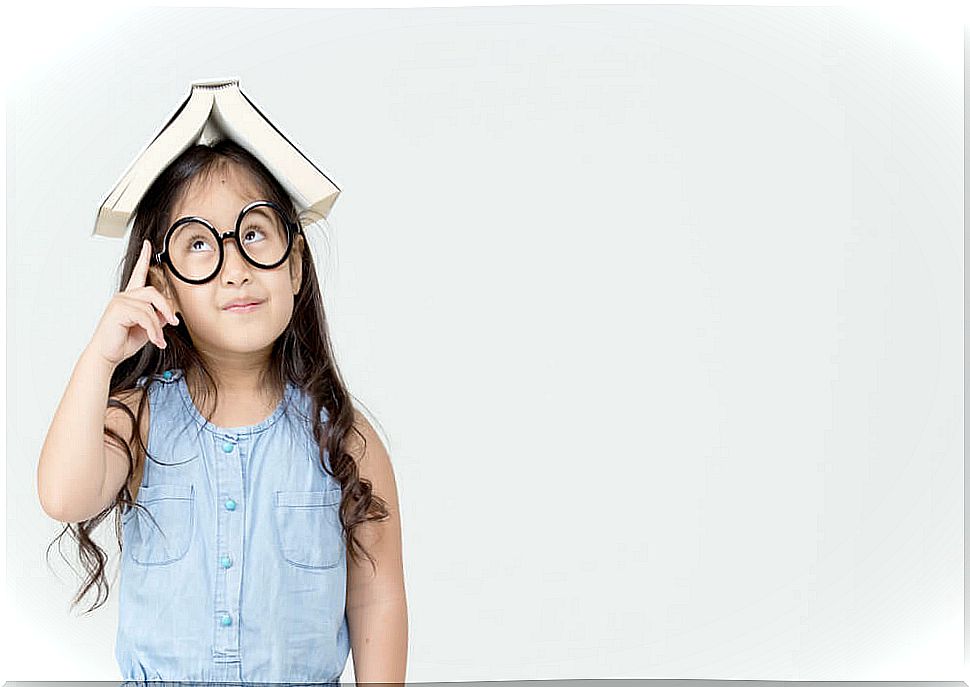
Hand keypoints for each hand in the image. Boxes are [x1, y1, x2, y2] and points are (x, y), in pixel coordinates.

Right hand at [87, 240, 179, 368]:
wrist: (107, 355)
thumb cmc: (123, 341)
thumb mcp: (147, 328)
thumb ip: (158, 317)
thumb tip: (170, 312)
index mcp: (129, 297)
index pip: (137, 273)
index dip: (143, 258)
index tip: (147, 244)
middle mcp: (124, 296)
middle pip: (153, 292)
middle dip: (166, 308)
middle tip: (174, 322)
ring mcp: (120, 302)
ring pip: (151, 307)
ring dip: (159, 326)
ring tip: (159, 340)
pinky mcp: (119, 310)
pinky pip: (146, 317)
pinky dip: (154, 330)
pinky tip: (155, 341)